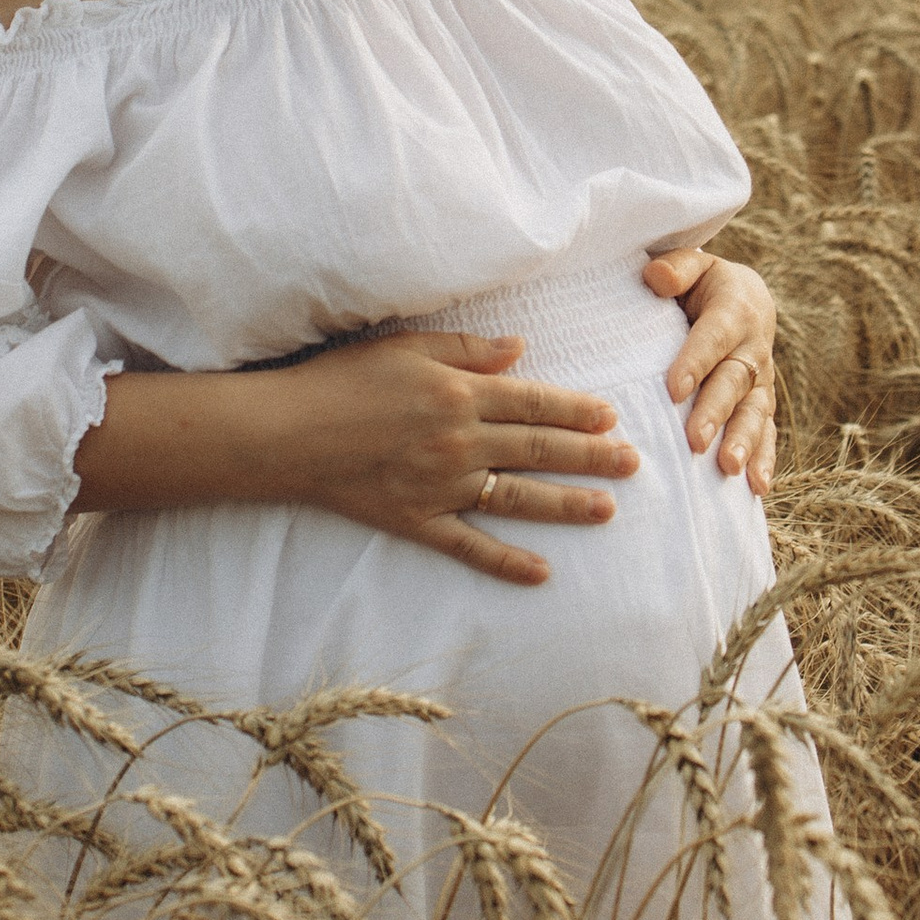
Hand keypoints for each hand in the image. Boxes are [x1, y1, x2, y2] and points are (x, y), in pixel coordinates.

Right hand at [268, 329, 638, 587]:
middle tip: (633, 463)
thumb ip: (466, 349)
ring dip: (567, 505)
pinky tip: (543, 572)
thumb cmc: (341, 380)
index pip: (534, 402)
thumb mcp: (404, 346)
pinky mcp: (418, 521)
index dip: (577, 409)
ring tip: (607, 509)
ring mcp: (441, 486)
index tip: (611, 416)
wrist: (286, 434)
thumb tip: (521, 350)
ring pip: (518, 498)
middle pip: (539, 449)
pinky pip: (470, 547)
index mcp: (458, 393)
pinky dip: (507, 562)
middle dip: (592, 455)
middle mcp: (459, 441)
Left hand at [643, 249, 777, 493]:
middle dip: (714, 413)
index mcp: (734, 309)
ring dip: (744, 442)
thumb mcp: (691, 264)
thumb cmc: (701, 283)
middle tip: (693, 442)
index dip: (695, 362)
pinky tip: (756, 488)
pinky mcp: (762, 403)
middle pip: (734, 382)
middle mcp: (753, 347)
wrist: (743, 298)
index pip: (713, 337)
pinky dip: (764, 459)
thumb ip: (676, 268)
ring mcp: (761, 379)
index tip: (673, 390)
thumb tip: (655, 278)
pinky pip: (768, 433)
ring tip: (729, 469)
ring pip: (755, 412)